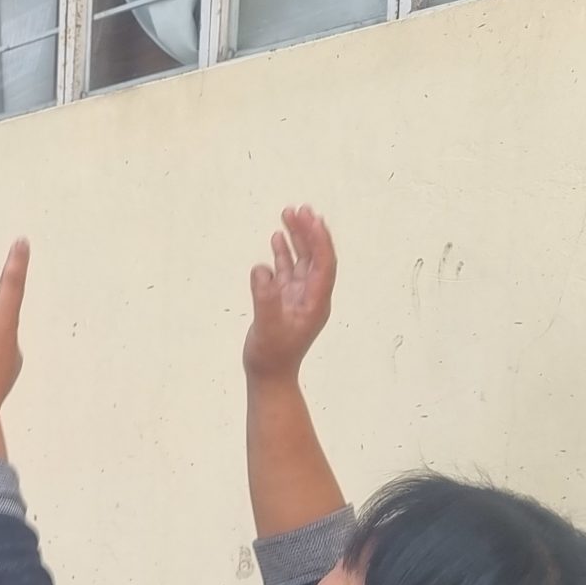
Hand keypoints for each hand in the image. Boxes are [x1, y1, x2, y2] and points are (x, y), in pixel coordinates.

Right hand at [245, 206, 336, 380]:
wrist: (269, 376)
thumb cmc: (271, 356)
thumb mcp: (267, 328)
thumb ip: (265, 298)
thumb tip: (261, 269)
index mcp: (316, 302)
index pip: (324, 263)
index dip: (319, 239)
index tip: (310, 218)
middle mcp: (312, 296)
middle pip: (315, 257)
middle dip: (308, 231)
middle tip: (298, 208)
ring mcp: (298, 297)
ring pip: (302, 260)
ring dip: (297, 237)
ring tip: (288, 214)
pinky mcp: (285, 300)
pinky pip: (288, 271)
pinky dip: (284, 253)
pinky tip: (277, 238)